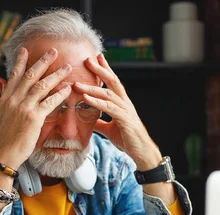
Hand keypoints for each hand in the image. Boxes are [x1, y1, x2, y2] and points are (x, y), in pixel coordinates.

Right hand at [0, 47, 72, 168]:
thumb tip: (1, 81)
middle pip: (30, 76)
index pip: (14, 75)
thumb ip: (4, 95)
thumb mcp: (2, 113)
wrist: (4, 154)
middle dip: (42, 62)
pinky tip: (68, 89)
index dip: (20, 62)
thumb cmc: (6, 137)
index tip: (25, 50)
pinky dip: (59, 94)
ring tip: (67, 67)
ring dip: (56, 75)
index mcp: (6, 98)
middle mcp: (14, 100)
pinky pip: (49, 102)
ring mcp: (24, 108)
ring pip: (41, 86)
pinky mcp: (34, 118)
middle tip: (53, 51)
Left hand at [73, 54, 161, 170]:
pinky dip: (96, 102)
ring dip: (91, 87)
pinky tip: (85, 98)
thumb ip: (100, 123)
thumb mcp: (110, 129)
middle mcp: (125, 103)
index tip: (97, 57)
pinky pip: (109, 108)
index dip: (106, 69)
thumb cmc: (128, 140)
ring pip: (108, 93)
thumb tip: (90, 120)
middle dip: (100, 69)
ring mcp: (126, 110)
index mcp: (122, 103)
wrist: (141, 152)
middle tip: (87, 59)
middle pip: (112, 81)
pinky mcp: (124, 120)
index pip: (113, 82)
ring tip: (77, 83)